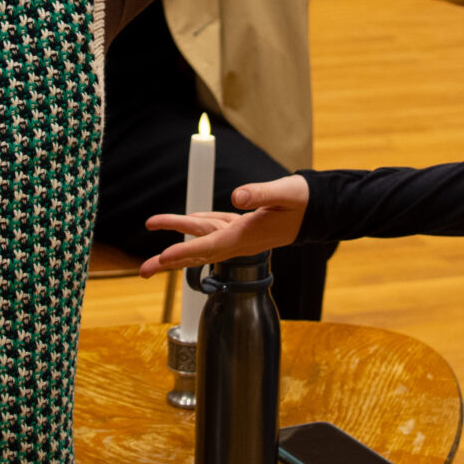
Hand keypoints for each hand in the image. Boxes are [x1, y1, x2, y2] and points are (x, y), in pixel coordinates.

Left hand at [140, 176, 310, 277]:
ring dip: (177, 239)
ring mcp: (240, 235)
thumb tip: (236, 197)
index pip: (209, 247)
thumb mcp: (285, 193)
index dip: (185, 253)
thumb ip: (261, 194)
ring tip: (153, 232)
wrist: (320, 211)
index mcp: (246, 236)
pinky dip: (198, 225)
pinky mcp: (244, 226)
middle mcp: (239, 240)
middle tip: (143, 271)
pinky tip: (187, 221)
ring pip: (202, 239)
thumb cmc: (303, 201)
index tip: (163, 259)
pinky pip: (215, 228)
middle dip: (170, 262)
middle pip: (198, 253)